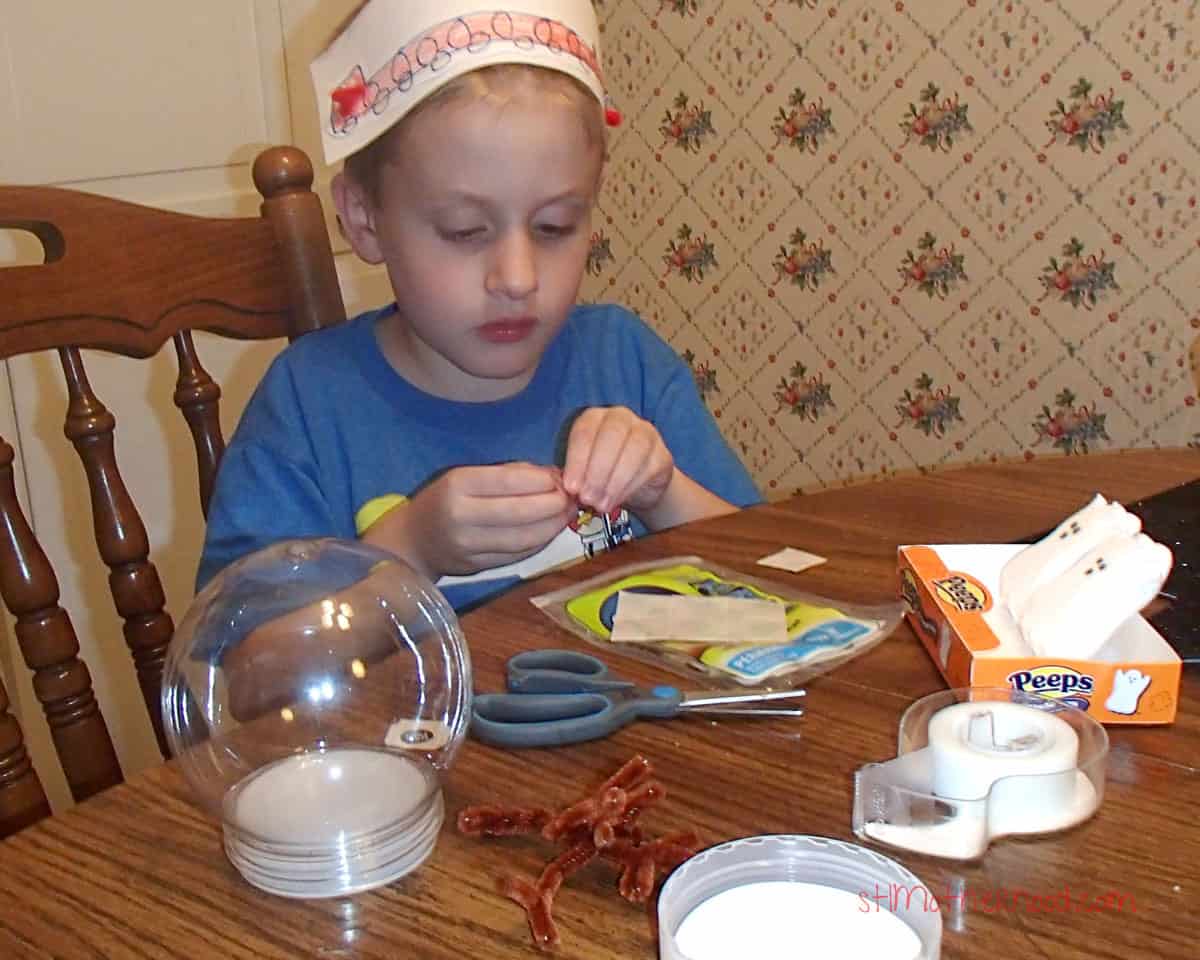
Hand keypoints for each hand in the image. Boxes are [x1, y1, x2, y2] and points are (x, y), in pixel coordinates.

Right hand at [363, 463, 574, 579]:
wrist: (414, 541)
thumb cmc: (446, 499)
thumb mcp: (467, 475)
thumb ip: (510, 473)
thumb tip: (554, 476)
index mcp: (457, 485)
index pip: (508, 482)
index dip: (541, 481)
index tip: (560, 480)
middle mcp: (461, 516)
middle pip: (519, 513)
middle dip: (553, 505)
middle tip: (572, 499)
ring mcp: (469, 546)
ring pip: (523, 539)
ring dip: (552, 527)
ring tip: (567, 515)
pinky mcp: (478, 567)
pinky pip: (518, 555)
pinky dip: (540, 542)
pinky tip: (550, 531)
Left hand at [562, 406, 674, 515]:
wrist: (636, 485)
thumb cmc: (603, 474)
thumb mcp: (583, 472)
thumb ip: (576, 475)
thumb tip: (571, 490)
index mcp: (595, 417)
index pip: (585, 432)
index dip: (576, 461)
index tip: (571, 487)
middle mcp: (621, 418)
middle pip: (611, 435)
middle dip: (597, 470)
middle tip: (587, 497)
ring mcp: (646, 433)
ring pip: (634, 448)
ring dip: (615, 481)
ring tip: (601, 504)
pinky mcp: (662, 454)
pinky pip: (649, 467)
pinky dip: (630, 487)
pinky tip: (617, 500)